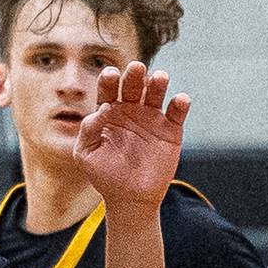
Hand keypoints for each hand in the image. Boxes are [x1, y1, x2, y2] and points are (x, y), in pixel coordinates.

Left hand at [75, 62, 190, 210]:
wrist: (130, 198)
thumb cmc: (104, 175)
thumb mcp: (87, 154)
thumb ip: (88, 130)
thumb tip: (100, 109)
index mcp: (108, 113)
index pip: (108, 91)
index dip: (109, 81)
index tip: (110, 75)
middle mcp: (131, 110)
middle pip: (133, 86)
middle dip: (134, 76)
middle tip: (135, 68)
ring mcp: (151, 118)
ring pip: (156, 94)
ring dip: (158, 83)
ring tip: (159, 78)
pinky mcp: (170, 130)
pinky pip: (177, 113)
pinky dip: (180, 104)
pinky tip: (179, 100)